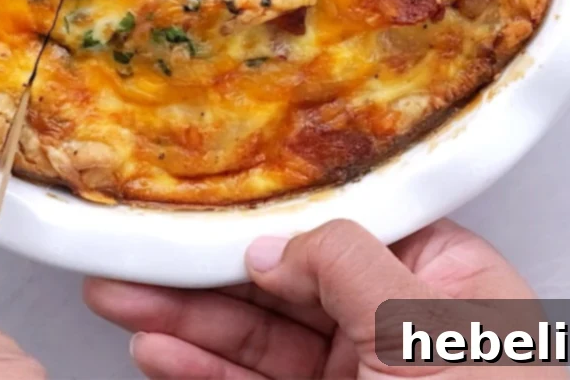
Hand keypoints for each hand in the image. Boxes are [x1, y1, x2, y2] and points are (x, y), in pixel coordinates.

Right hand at [84, 218, 567, 378]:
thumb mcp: (418, 325)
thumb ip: (343, 263)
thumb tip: (273, 247)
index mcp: (443, 279)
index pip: (343, 223)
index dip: (272, 213)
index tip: (209, 207)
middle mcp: (398, 323)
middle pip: (286, 279)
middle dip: (204, 270)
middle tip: (141, 257)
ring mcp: (361, 377)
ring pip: (258, 336)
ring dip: (186, 321)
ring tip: (125, 300)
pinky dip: (202, 370)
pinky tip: (162, 352)